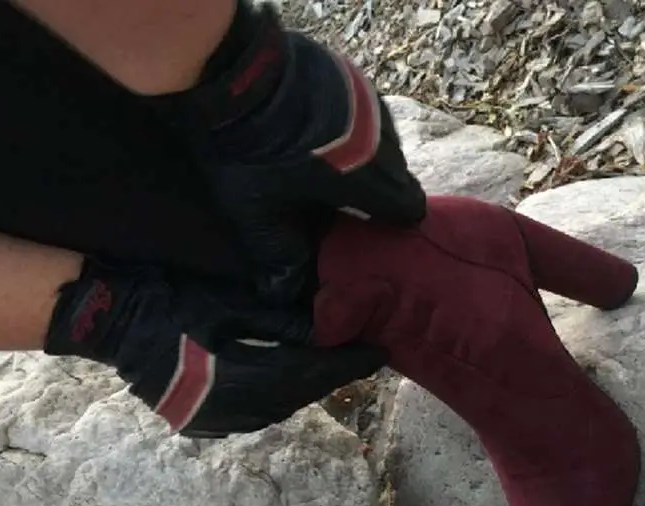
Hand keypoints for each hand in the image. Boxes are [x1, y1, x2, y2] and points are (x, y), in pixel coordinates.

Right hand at [44, 258, 386, 434]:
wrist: (109, 319)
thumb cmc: (167, 299)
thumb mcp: (227, 299)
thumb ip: (278, 319)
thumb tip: (326, 326)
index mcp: (237, 379)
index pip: (308, 374)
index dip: (346, 364)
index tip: (379, 352)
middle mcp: (230, 412)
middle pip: (296, 396)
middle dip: (330, 376)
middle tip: (361, 355)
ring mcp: (213, 423)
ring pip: (277, 409)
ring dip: (305, 388)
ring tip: (332, 364)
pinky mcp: (202, 424)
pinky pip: (253, 414)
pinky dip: (277, 396)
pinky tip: (289, 379)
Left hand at [169, 2, 425, 300]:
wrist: (234, 73)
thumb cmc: (248, 151)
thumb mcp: (257, 212)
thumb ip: (278, 255)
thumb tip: (284, 293)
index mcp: (366, 178)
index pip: (410, 207)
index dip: (396, 223)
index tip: (375, 231)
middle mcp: (379, 139)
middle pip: (399, 175)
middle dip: (380, 192)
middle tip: (348, 205)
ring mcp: (369, 103)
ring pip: (385, 143)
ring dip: (367, 159)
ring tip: (334, 170)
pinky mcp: (353, 78)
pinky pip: (368, 114)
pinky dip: (354, 130)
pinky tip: (324, 136)